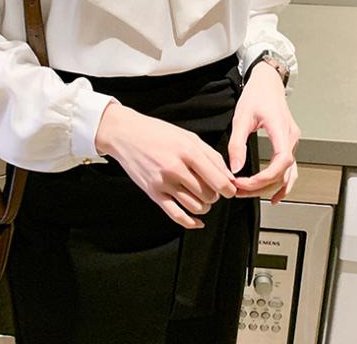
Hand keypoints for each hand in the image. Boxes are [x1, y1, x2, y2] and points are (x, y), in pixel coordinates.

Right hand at [95, 101, 237, 228]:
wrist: (126, 135)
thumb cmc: (158, 133)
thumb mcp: (189, 137)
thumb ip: (212, 156)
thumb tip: (229, 177)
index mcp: (188, 151)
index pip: (219, 181)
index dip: (229, 189)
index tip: (229, 189)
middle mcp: (176, 168)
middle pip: (209, 196)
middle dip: (215, 195)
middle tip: (210, 188)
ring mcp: (163, 182)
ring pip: (195, 207)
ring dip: (204, 206)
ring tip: (200, 196)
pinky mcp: (153, 193)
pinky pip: (176, 215)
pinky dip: (190, 222)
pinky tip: (197, 221)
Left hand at [228, 62, 300, 204]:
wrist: (268, 82)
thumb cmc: (256, 95)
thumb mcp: (241, 117)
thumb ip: (237, 143)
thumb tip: (234, 167)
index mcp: (281, 129)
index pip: (282, 161)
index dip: (266, 177)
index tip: (246, 183)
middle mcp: (291, 138)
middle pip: (283, 172)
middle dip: (260, 186)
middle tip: (238, 190)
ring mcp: (292, 142)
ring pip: (288, 174)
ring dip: (269, 187)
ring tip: (248, 194)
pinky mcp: (288, 144)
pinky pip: (289, 169)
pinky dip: (282, 184)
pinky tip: (273, 195)